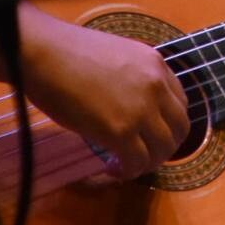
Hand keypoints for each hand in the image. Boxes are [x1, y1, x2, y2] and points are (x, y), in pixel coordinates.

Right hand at [20, 12, 190, 177]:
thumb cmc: (67, 53)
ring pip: (163, 149)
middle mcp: (156, 86)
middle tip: (142, 155)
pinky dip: (128, 171)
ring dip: (147, 163)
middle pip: (180, 128)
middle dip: (164, 147)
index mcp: (156, 64)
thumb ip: (133, 78)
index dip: (168, 124)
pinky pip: (138, 162)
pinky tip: (112, 168)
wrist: (44, 54)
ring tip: (125, 164)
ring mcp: (141, 109)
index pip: (180, 103)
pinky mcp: (121, 131)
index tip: (149, 134)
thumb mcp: (117, 57)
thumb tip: (129, 104)